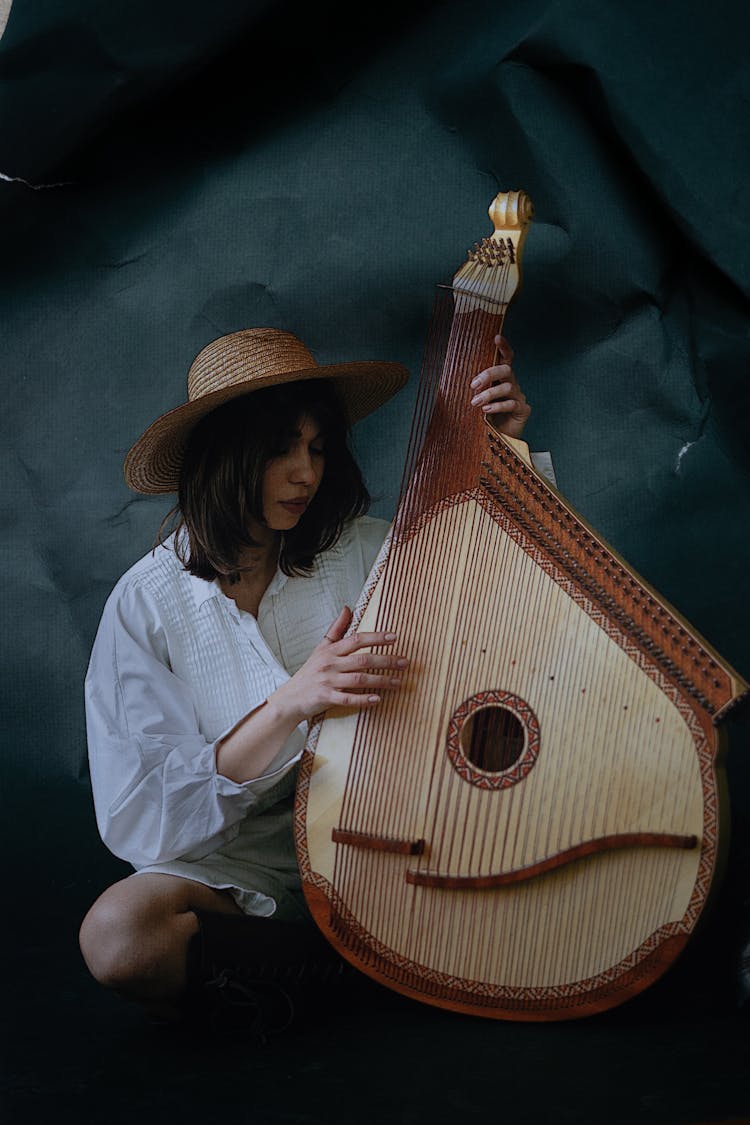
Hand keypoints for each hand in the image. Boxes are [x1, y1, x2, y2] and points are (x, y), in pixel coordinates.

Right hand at [274, 606, 408, 722]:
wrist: (290, 698)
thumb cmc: (309, 672)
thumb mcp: (321, 648)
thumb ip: (336, 629)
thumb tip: (348, 608)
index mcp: (330, 651)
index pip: (356, 640)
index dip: (376, 638)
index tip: (394, 637)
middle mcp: (330, 664)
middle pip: (362, 660)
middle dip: (386, 660)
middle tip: (405, 662)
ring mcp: (328, 681)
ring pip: (359, 680)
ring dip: (381, 681)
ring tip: (398, 682)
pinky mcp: (326, 698)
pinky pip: (347, 699)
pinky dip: (363, 700)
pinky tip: (378, 699)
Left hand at [470, 334, 530, 438]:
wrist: (498, 439)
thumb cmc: (486, 417)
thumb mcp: (478, 401)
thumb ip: (475, 391)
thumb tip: (461, 382)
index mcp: (501, 379)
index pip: (506, 359)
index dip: (504, 347)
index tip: (496, 337)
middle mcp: (512, 384)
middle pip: (506, 369)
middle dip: (489, 374)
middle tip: (473, 384)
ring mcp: (519, 397)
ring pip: (507, 387)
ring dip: (489, 393)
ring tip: (475, 403)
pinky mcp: (523, 410)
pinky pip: (512, 404)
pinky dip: (498, 406)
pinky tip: (486, 410)